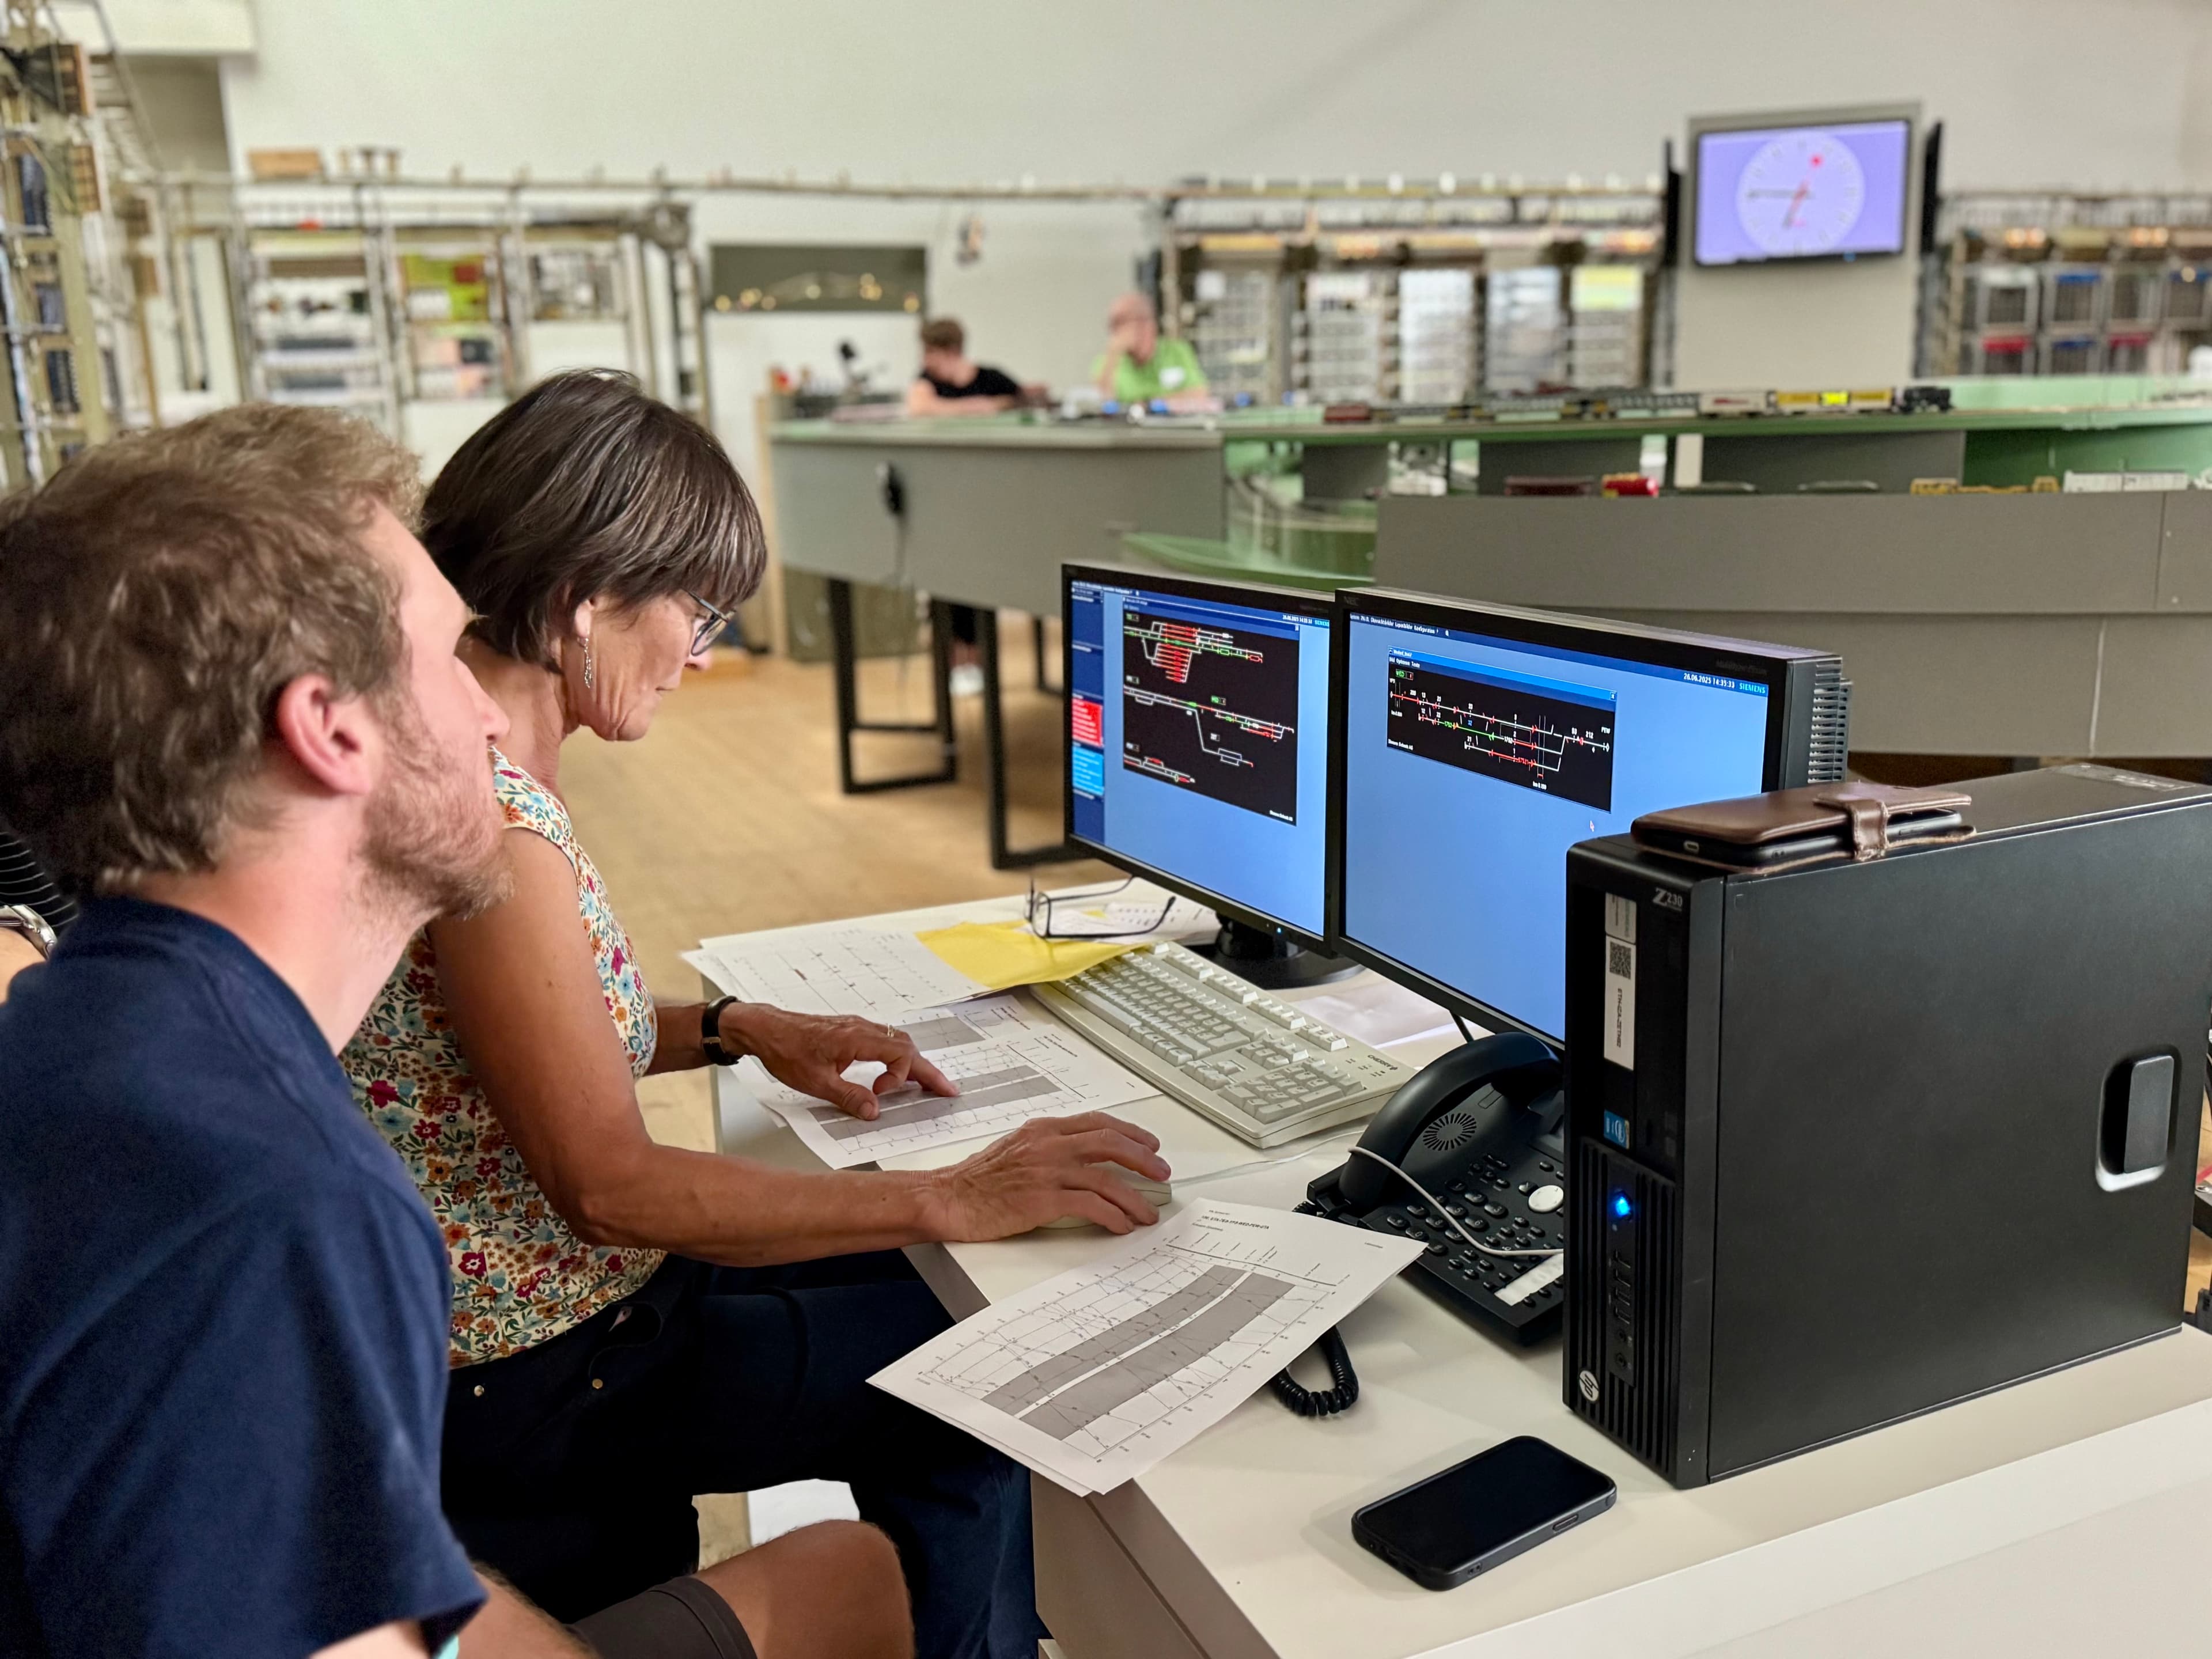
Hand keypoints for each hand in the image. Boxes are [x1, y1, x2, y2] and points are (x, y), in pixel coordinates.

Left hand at [721, 1004, 955, 1119]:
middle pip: (907, 1047)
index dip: (899, 1077)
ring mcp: (857, 1028)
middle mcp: (861, 1029)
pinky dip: (897, 1057)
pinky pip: (884, 1042)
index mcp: (856, 1038)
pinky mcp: (850, 1032)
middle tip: (946, 1090)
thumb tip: (873, 1110)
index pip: (900, 1053)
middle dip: (927, 1070)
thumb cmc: (785, 1050)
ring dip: (913, 1064)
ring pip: (897, 1042)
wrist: (765, 1029)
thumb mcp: (815, 1082)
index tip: (882, 1093)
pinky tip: (893, 1071)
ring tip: (926, 1083)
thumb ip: (848, 1097)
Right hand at [927, 1113, 1171, 1237]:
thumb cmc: (976, 1179)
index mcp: (1043, 1129)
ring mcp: (1047, 1171)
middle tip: (1161, 1172)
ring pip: (1106, 1178)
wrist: (948, 1197)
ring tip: (1147, 1212)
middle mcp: (1048, 1144)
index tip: (1148, 1145)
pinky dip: (1113, 1215)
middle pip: (1110, 1143)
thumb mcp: (1015, 1147)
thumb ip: (1047, 1147)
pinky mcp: (1043, 1200)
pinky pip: (1091, 1206)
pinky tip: (1122, 1224)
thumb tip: (1080, 1157)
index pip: (1097, 1123)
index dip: (1129, 1132)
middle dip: (1142, 1158)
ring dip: (1134, 1197)